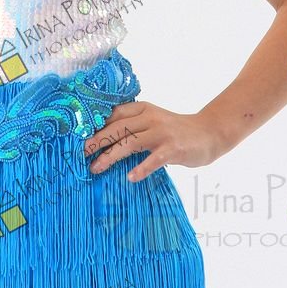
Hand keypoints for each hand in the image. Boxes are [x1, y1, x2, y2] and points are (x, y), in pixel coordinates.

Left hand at [82, 101, 226, 180]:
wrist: (208, 133)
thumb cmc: (175, 131)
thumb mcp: (152, 121)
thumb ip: (133, 126)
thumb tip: (102, 139)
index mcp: (143, 109)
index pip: (114, 114)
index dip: (95, 125)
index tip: (78, 137)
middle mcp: (150, 117)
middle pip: (117, 128)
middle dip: (96, 140)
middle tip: (80, 153)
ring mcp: (162, 132)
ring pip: (130, 143)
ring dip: (110, 156)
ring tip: (96, 168)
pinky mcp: (173, 148)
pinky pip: (154, 159)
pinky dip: (141, 169)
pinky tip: (130, 178)